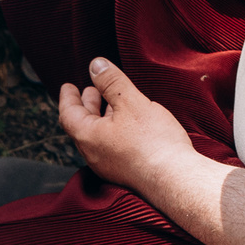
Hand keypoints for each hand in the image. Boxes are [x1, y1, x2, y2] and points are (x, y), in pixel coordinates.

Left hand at [58, 58, 193, 194]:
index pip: (68, 114)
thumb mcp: (130, 102)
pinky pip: (111, 147)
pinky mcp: (125, 172)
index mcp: (88, 137)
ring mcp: (109, 166)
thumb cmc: (152, 141)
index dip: (68, 98)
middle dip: (87, 105)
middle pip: (82, 125)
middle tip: (91, 91)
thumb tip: (95, 65)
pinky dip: (113, 129)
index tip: (68, 87)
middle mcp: (93, 154)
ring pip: (98, 136)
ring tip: (112, 104)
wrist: (175, 179)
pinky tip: (129, 124)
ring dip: (101, 117)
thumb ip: (111, 81)